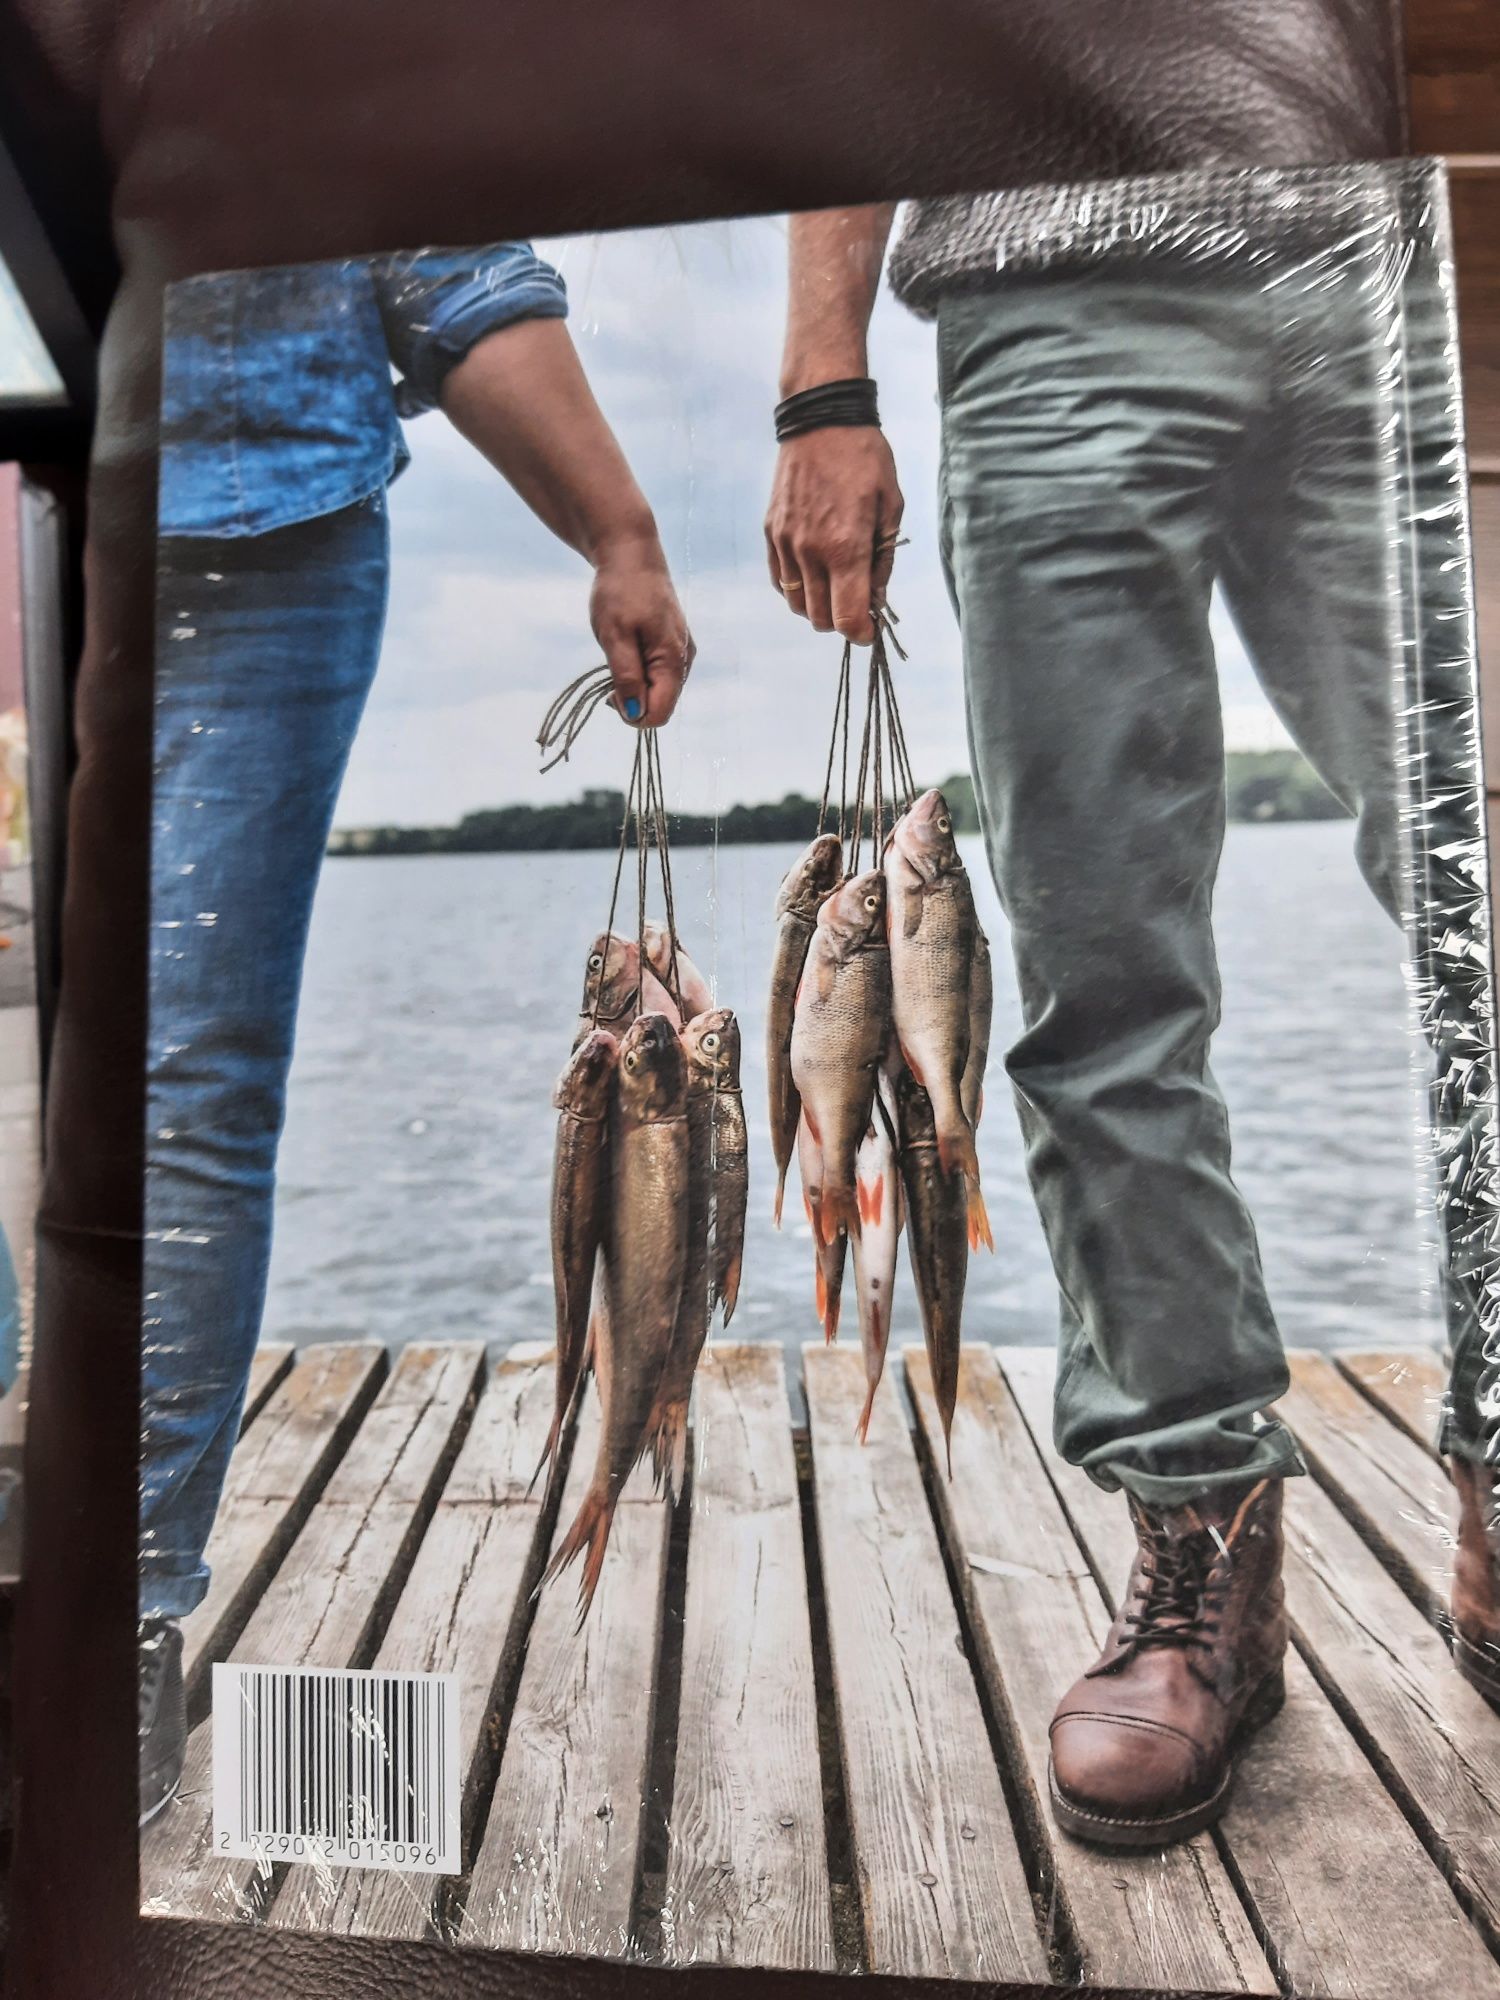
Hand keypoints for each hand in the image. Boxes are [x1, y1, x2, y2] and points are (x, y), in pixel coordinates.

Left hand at [590, 538, 694, 728]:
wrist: (631, 554)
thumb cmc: (620, 592)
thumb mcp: (614, 635)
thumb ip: (626, 676)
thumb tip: (635, 712)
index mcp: (673, 660)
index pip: (659, 713)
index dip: (633, 713)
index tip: (609, 692)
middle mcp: (684, 661)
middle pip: (660, 704)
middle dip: (632, 699)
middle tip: (610, 670)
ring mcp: (681, 653)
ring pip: (658, 691)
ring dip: (634, 684)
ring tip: (619, 652)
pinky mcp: (674, 646)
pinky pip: (658, 675)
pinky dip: (639, 671)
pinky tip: (628, 648)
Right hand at [765, 427, 903, 644]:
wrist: (821, 420)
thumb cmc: (865, 459)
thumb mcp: (891, 507)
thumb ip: (883, 560)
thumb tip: (877, 599)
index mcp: (845, 547)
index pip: (847, 619)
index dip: (861, 633)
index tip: (871, 627)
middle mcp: (810, 551)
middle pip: (820, 619)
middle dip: (841, 621)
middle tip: (858, 602)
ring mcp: (786, 543)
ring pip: (798, 605)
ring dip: (819, 607)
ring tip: (836, 585)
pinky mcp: (771, 533)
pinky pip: (781, 581)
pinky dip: (798, 588)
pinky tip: (815, 572)